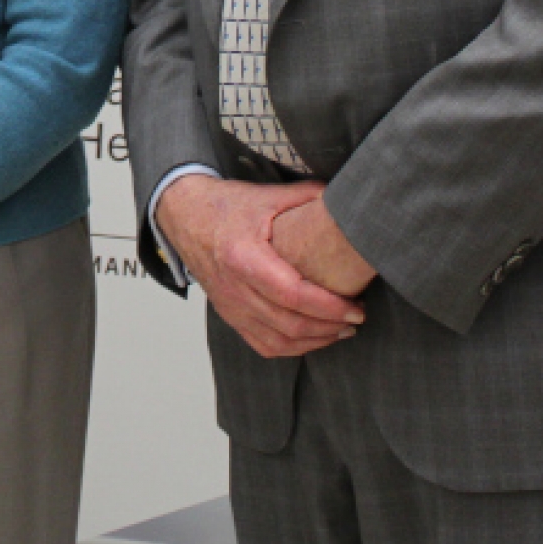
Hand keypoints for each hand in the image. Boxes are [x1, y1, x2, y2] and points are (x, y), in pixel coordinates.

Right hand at [159, 175, 364, 358]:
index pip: (292, 294)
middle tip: (357, 317)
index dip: (329, 307)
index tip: (356, 306)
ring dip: (316, 341)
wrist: (185, 216)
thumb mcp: (267, 195)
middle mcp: (234, 287)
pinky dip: (292, 349)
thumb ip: (308, 196)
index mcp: (243, 256)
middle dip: (330, 327)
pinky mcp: (229, 314)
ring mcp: (230, 306)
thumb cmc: (226, 206)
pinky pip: (263, 345)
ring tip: (342, 329)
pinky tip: (314, 338)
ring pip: (278, 342)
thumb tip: (347, 199)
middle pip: (289, 324)